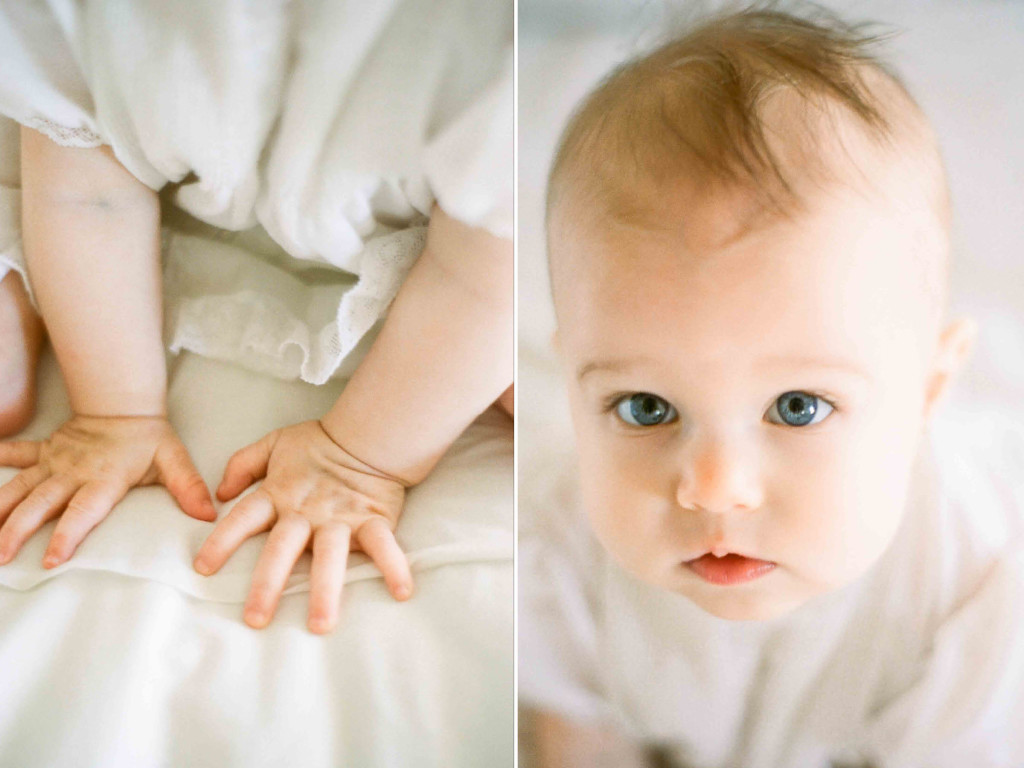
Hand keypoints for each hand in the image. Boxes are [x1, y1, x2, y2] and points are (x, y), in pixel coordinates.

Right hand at [0, 415, 215, 566]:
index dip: (68, 535)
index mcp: (103, 479)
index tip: (52, 560)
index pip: (82, 511)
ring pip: (19, 486)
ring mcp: (54, 462)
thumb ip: (188, 488)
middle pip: (39, 504)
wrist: (125, 402)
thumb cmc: (149, 437)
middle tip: (1, 557)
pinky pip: (15, 454)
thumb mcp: (173, 460)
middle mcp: (72, 472)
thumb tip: (209, 514)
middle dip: (16, 531)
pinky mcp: (44, 451)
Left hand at [193, 420, 412, 634]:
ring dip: (325, 590)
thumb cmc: (320, 443)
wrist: (369, 432)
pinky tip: (401, 592)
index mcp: (279, 493)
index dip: (223, 541)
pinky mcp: (374, 520)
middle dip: (268, 584)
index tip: (203, 568)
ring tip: (321, 624)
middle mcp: (306, 511)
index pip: (244, 517)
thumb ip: (244, 463)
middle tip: (256, 619)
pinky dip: (394, 566)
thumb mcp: (275, 443)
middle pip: (283, 548)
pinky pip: (384, 545)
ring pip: (330, 556)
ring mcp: (341, 518)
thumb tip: (220, 492)